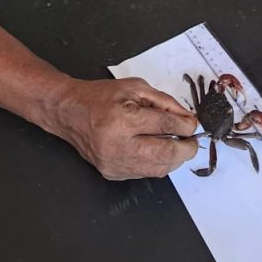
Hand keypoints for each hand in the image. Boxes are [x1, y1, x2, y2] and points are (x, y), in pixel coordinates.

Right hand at [52, 77, 198, 179]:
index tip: (193, 125)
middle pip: (165, 155)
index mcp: (124, 120)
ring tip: (177, 146)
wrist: (69, 112)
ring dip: (173, 159)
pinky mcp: (112, 173)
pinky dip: (156, 164)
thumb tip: (186, 120)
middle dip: (186, 149)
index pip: (166, 128)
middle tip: (192, 142)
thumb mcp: (136, 88)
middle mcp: (118, 145)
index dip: (186, 127)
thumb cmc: (100, 97)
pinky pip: (144, 173)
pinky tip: (157, 151)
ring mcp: (114, 163)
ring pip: (157, 170)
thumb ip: (164, 103)